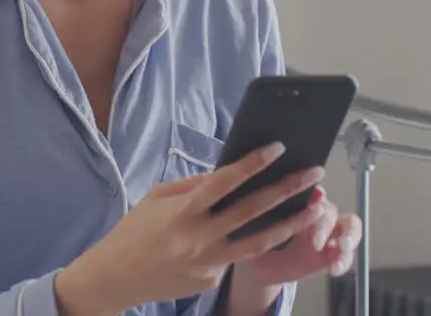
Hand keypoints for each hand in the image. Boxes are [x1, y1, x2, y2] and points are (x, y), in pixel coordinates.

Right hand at [54, 142, 327, 315]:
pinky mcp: (211, 280)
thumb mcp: (156, 198)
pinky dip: (250, 242)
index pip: (225, 182)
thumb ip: (192, 186)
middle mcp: (198, 237)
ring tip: (314, 208)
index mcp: (182, 211)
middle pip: (252, 211)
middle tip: (312, 173)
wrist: (116, 278)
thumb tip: (226, 174)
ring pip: (259, 241)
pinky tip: (263, 230)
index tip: (277, 149)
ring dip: (291, 223)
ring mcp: (207, 263)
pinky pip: (234, 257)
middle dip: (287, 189)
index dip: (253, 164)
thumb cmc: (134, 232)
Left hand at [232, 187, 362, 290]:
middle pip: (330, 209)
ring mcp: (327, 233)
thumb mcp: (252, 224)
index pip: (313, 190)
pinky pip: (347, 254)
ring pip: (350, 226)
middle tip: (315, 241)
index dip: (317, 195)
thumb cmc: (254, 237)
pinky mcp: (332, 254)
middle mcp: (315, 212)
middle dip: (325, 224)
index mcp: (297, 201)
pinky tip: (334, 269)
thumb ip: (260, 212)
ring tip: (341, 248)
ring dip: (349, 236)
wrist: (260, 267)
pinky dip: (345, 260)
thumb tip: (258, 194)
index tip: (315, 200)